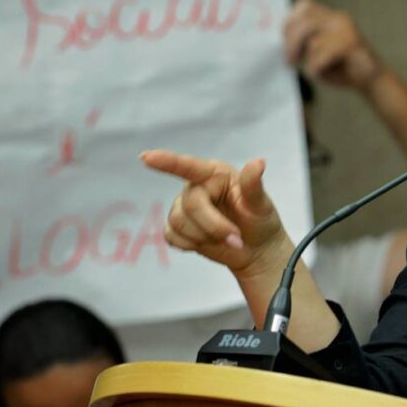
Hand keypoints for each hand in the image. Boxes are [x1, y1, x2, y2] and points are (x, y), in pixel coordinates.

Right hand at [139, 151, 289, 274]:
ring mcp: (183, 206)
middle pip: (188, 205)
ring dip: (204, 237)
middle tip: (236, 239)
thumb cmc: (260, 221)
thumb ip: (254, 185)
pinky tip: (207, 243)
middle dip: (213, 226)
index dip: (167, 161)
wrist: (255, 249)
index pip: (189, 166)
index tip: (145, 157)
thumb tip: (259, 162)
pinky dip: (190, 244)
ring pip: (178, 222)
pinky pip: (170, 235)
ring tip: (225, 240)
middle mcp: (196, 186)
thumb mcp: (261, 204)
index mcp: (214, 173)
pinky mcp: (177, 227)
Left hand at [284, 0, 382, 91]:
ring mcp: (345, 30)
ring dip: (308, 60)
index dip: (290, 22)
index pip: (304, 5)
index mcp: (331, 16)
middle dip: (291, 42)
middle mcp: (338, 18)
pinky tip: (320, 72)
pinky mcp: (350, 45)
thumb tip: (283, 40)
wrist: (372, 79)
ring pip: (312, 41)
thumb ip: (305, 40)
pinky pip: (321, 56)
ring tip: (313, 69)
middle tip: (291, 60)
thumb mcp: (319, 50)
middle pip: (304, 20)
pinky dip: (315, 68)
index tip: (285, 41)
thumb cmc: (342, 67)